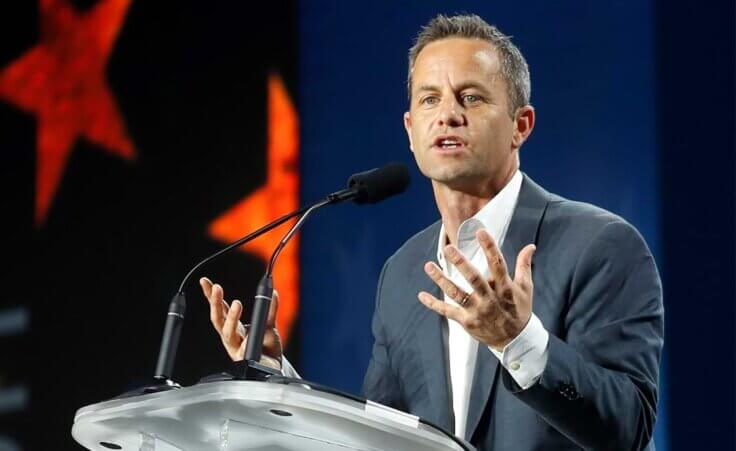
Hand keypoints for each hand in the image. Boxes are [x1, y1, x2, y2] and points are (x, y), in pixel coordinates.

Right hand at [200, 277, 282, 367]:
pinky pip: (245, 351)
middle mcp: (231, 338)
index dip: (211, 295)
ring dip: (232, 318)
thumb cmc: (266, 347)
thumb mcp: (268, 324)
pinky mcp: (246, 360)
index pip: (220, 308)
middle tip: (216, 287)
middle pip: (219, 319)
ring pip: (229, 333)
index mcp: (233, 328)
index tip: (205, 281)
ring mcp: (236, 349)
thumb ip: (270, 309)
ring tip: (237, 303)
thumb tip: (273, 292)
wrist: (272, 369)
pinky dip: (246, 344)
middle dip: (216, 303)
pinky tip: (247, 338)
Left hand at [418, 229, 535, 350]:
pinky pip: (448, 312)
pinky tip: (421, 295)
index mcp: (506, 289)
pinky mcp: (467, 321)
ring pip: (456, 294)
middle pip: (474, 279)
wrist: (514, 341)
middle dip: (461, 263)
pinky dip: (434, 304)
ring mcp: (477, 311)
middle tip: (449, 248)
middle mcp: (490, 299)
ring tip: (428, 266)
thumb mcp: (526, 289)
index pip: (498, 265)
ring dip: (441, 280)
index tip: (480, 232)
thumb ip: (524, 266)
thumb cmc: (519, 311)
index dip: (490, 247)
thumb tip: (530, 247)